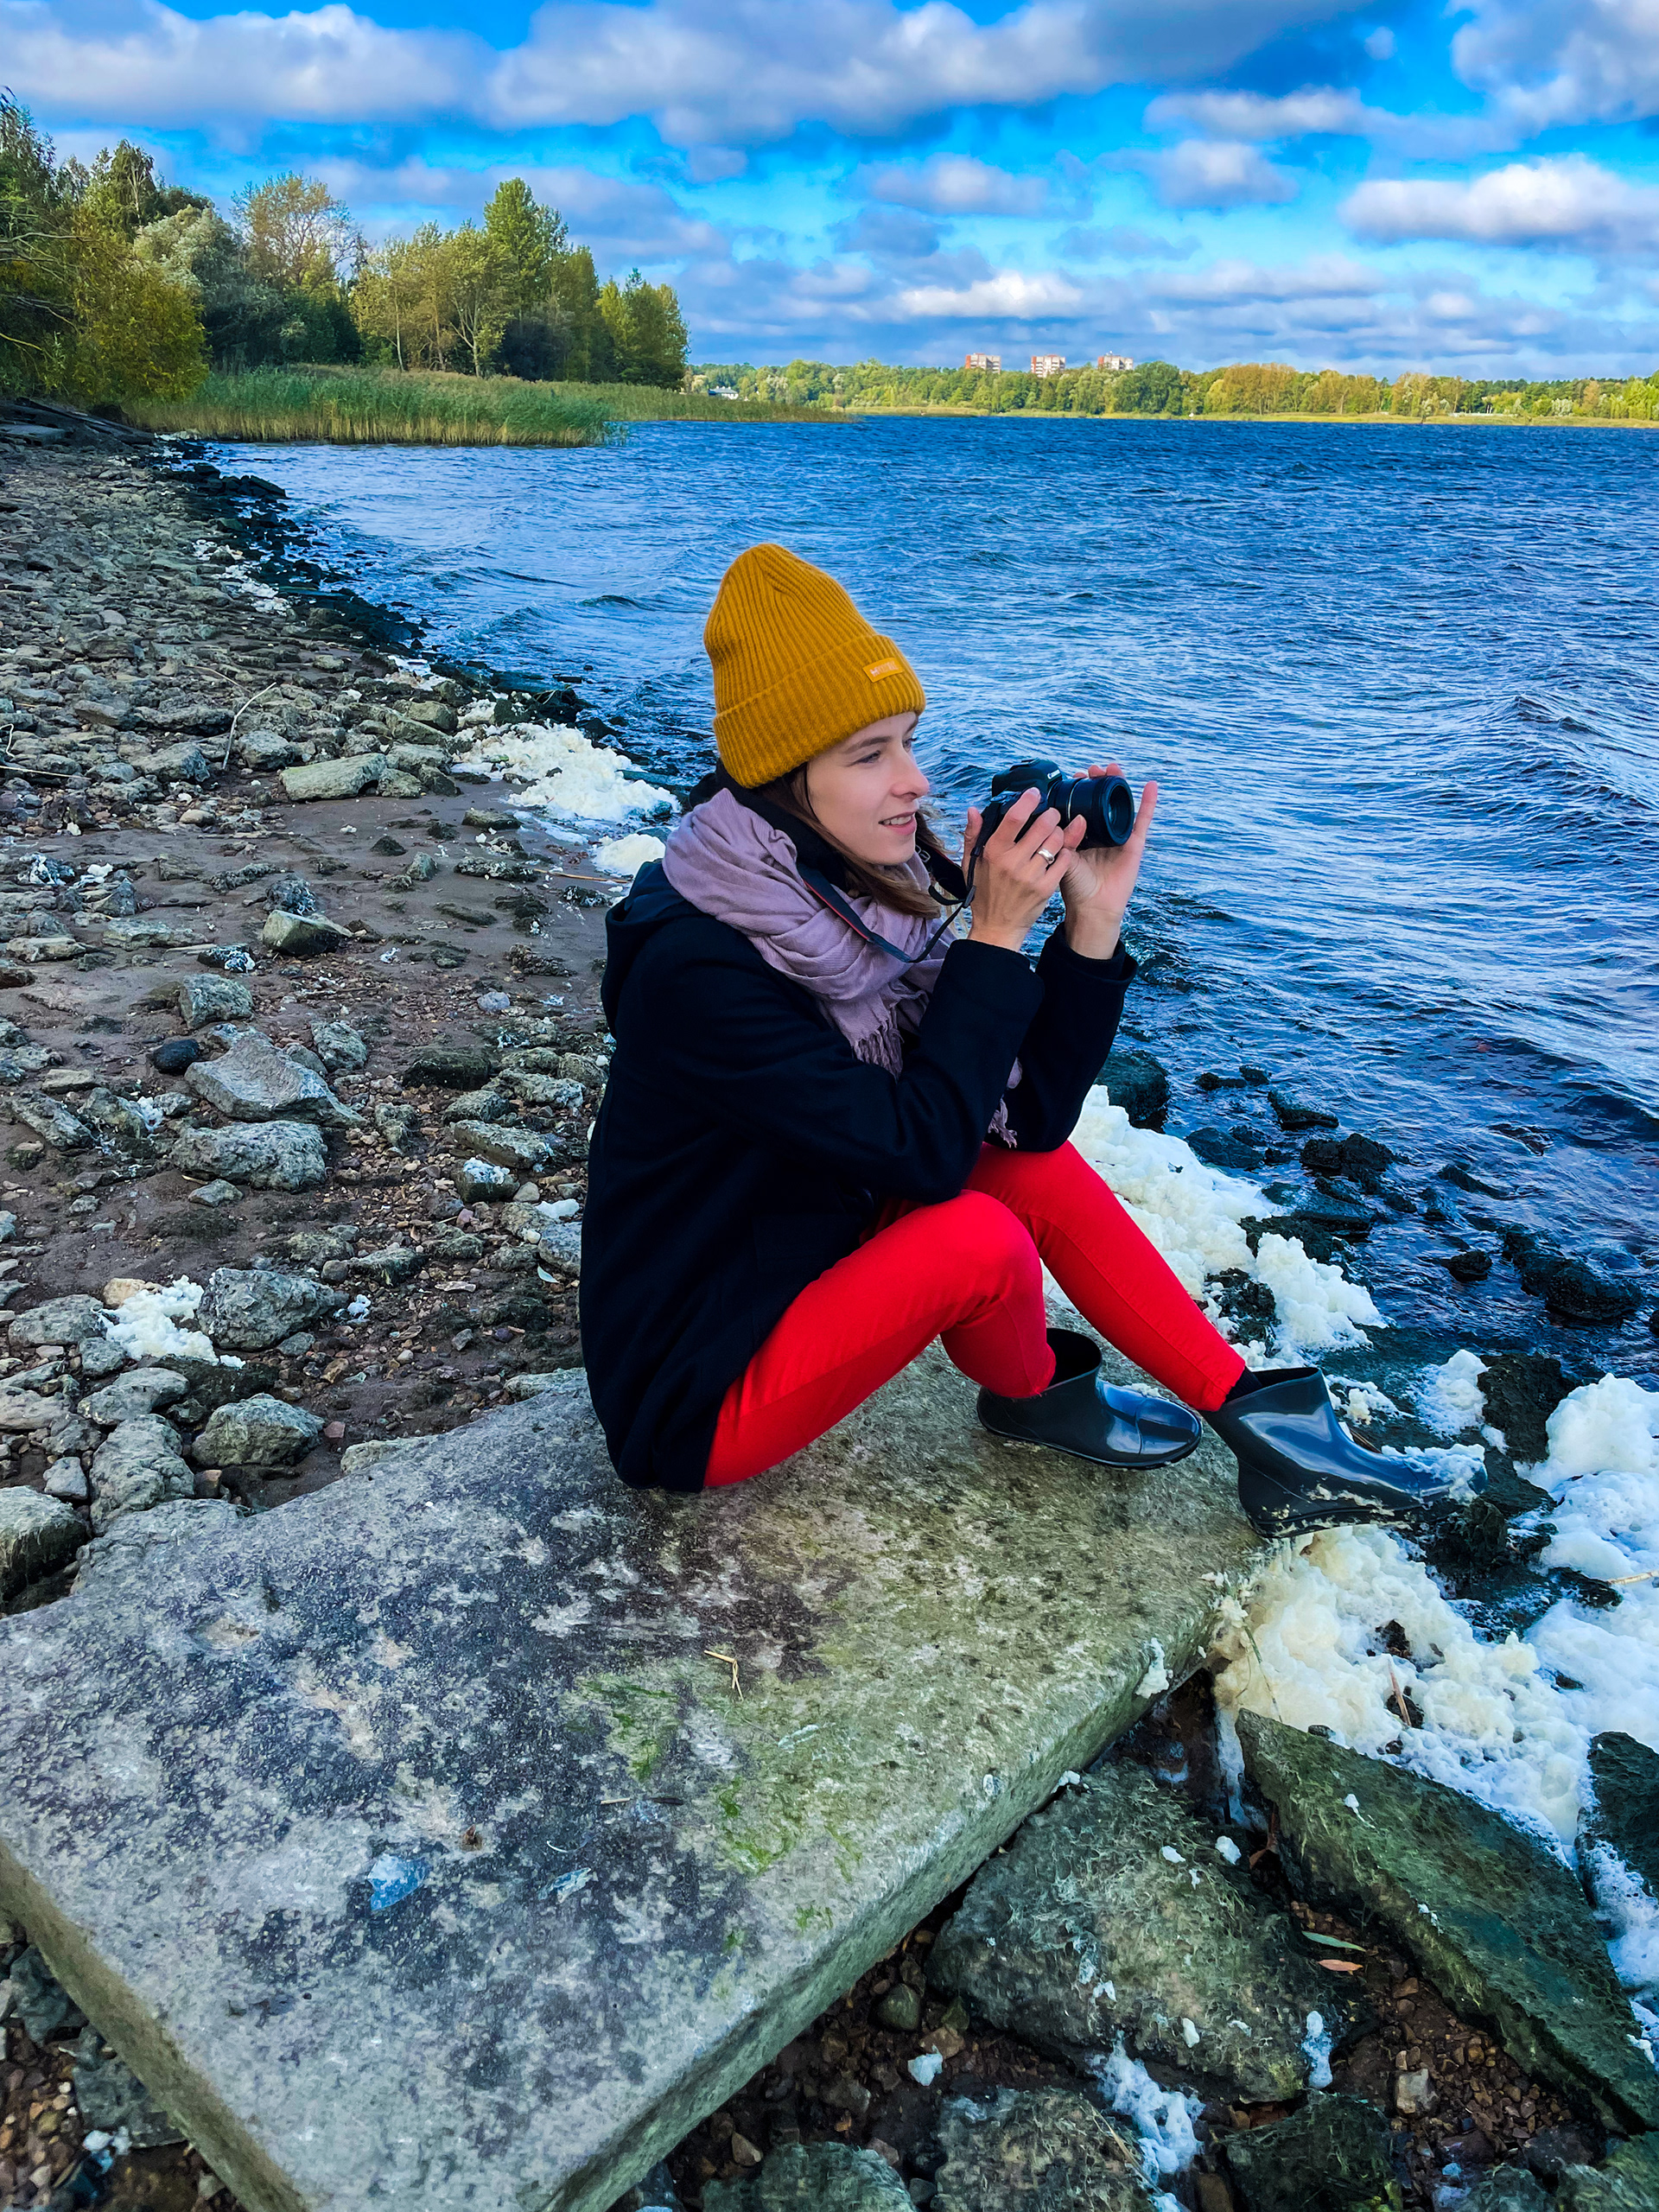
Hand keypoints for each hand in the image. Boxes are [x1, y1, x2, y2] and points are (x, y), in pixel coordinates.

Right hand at [961, 786, 1087, 952]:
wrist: (996, 927)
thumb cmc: (983, 893)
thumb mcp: (970, 864)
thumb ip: (972, 835)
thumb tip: (974, 810)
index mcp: (993, 852)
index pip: (1014, 818)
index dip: (1029, 801)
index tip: (1036, 793)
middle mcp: (1012, 862)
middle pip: (1042, 826)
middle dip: (1051, 815)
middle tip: (1052, 814)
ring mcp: (1030, 876)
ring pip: (1056, 842)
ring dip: (1059, 833)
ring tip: (1056, 833)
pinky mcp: (1045, 888)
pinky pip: (1064, 861)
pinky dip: (1065, 852)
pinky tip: (1061, 851)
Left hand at [1057, 763, 1156, 958]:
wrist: (1092, 908)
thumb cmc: (1075, 887)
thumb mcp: (1063, 859)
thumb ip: (1064, 839)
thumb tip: (1073, 818)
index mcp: (1082, 835)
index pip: (1082, 805)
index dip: (1080, 790)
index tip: (1074, 776)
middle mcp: (1101, 833)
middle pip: (1102, 801)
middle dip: (1098, 782)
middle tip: (1092, 770)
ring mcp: (1118, 837)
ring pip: (1120, 806)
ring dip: (1119, 785)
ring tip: (1113, 768)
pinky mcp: (1134, 845)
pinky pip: (1142, 821)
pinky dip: (1148, 804)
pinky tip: (1151, 786)